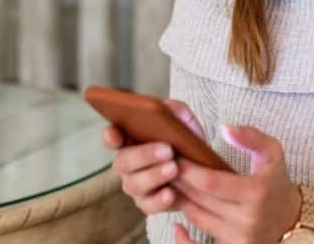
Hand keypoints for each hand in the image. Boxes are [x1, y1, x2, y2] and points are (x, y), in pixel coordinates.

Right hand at [102, 98, 203, 215]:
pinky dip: (159, 200)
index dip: (110, 136)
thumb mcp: (184, 123)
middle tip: (167, 150)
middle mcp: (128, 164)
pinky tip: (171, 193)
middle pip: (123, 161)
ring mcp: (136, 185)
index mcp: (130, 141)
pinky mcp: (148, 203)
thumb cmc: (185, 142)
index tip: (114, 132)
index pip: (112, 138)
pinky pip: (148, 205)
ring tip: (174, 168)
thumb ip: (176, 111)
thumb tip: (167, 107)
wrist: (203, 170)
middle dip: (144, 155)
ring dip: (154, 175)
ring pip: (134, 184)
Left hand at [170, 125, 301, 243]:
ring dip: (180, 202)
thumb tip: (224, 129)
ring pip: (196, 219)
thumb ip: (251, 137)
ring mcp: (239, 239)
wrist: (292, 222)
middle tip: (163, 167)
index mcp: (256, 193)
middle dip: (178, 182)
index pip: (211, 182)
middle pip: (199, 200)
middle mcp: (247, 219)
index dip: (188, 171)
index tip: (174, 157)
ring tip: (169, 185)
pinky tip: (177, 226)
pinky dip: (185, 239)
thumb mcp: (273, 153)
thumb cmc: (277, 184)